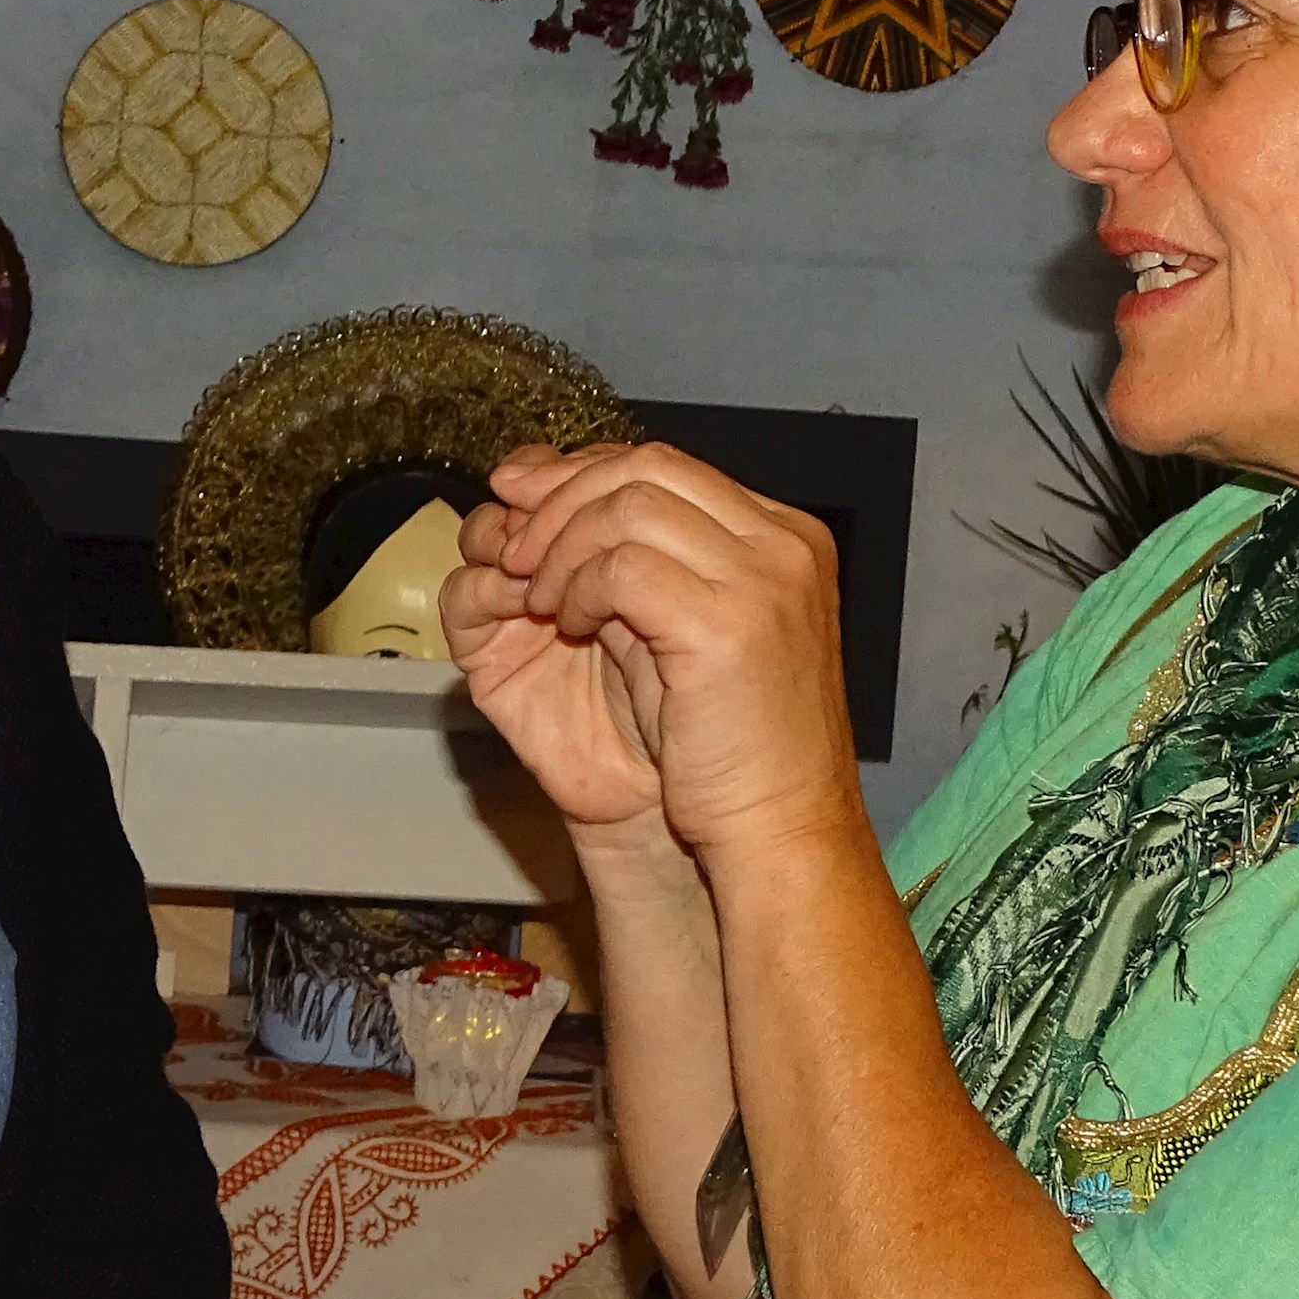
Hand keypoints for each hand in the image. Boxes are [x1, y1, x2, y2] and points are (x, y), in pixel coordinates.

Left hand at [485, 443, 862, 860]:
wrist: (779, 832)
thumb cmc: (734, 752)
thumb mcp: (691, 633)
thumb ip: (645, 565)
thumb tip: (552, 497)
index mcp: (785, 539)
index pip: (669, 465)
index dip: (583, 472)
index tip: (521, 492)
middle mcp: (783, 544)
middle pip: (647, 468)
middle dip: (560, 498)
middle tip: (514, 546)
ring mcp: (763, 578)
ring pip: (629, 506)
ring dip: (562, 546)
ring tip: (541, 600)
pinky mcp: (727, 623)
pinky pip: (622, 565)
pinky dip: (577, 586)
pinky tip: (568, 625)